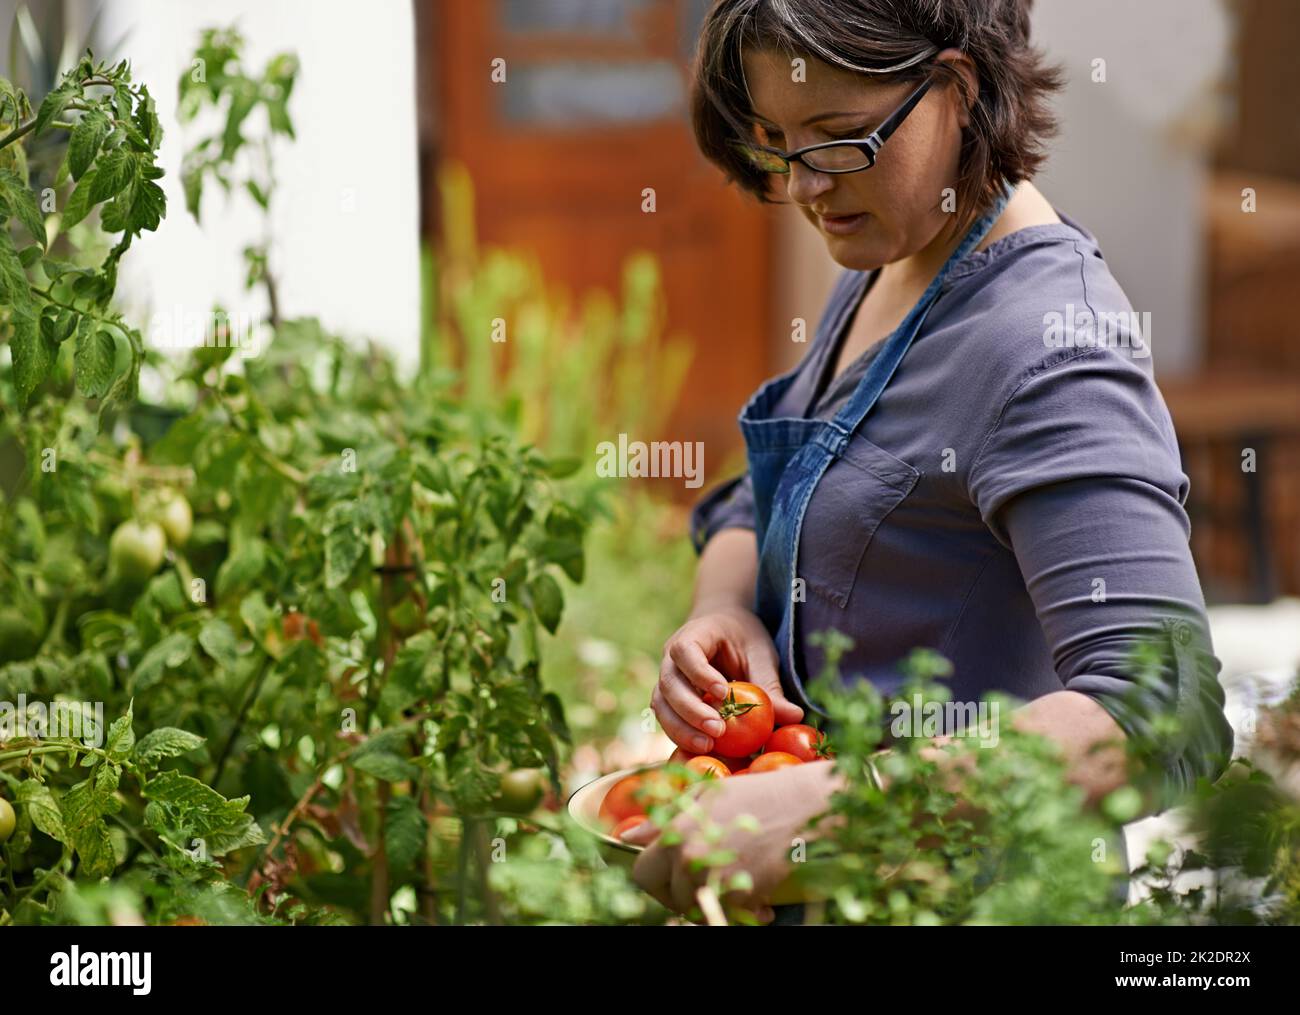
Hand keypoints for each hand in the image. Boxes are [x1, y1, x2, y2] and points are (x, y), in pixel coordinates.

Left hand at [625, 761, 835, 920]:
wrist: (808, 808)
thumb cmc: (759, 795)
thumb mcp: (708, 796)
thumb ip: (666, 818)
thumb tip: (629, 836)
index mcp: (676, 832)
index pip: (642, 874)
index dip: (657, 877)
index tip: (672, 875)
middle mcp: (690, 858)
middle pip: (669, 897)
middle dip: (683, 894)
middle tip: (708, 880)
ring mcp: (715, 880)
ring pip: (697, 909)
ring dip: (715, 901)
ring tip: (738, 882)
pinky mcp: (741, 897)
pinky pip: (729, 915)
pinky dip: (743, 911)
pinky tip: (759, 895)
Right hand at [653, 604, 803, 753]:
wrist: (723, 630)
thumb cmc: (743, 639)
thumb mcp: (760, 654)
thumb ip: (770, 684)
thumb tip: (796, 716)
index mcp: (693, 635)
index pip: (685, 651)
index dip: (699, 673)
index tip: (723, 693)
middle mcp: (671, 657)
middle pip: (669, 683)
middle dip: (691, 710)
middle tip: (717, 730)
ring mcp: (666, 679)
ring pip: (661, 704)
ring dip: (681, 728)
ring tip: (707, 746)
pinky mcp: (668, 699)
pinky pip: (666, 718)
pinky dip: (680, 734)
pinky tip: (700, 748)